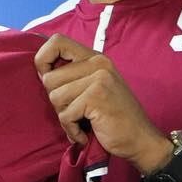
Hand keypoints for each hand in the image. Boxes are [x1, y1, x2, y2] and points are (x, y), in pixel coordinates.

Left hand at [34, 34, 172, 173]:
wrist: (141, 139)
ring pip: (55, 97)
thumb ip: (72, 76)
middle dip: (57, 102)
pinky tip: (86, 133)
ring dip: (65, 117)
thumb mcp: (94, 88)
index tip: (48, 79)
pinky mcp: (97, 97)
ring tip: (84, 122)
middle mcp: (98, 63)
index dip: (43, 59)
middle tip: (77, 112)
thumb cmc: (113, 117)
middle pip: (49, 78)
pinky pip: (65, 116)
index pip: (56, 41)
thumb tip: (41, 73)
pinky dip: (72, 130)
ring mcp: (98, 78)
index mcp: (95, 58)